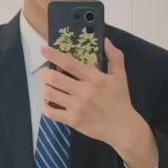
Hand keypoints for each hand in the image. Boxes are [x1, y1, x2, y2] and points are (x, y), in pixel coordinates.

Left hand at [40, 39, 158, 167]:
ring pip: (49, 94)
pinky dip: (46, 106)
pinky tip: (49, 103)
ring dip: (45, 88)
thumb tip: (105, 40)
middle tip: (45, 73)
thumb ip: (114, 56)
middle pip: (54, 78)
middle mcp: (83, 91)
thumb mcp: (121, 76)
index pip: (69, 63)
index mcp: (94, 78)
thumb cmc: (121, 100)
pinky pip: (50, 112)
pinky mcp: (72, 121)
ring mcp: (76, 107)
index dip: (53, 55)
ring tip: (48, 87)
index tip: (43, 49)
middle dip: (45, 73)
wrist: (123, 128)